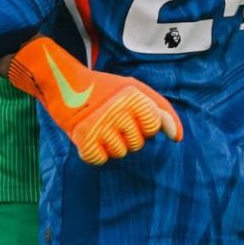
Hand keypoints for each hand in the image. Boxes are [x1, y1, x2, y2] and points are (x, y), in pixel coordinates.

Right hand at [7, 36, 181, 165]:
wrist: (65, 84)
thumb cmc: (105, 89)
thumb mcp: (134, 89)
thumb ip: (161, 110)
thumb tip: (177, 138)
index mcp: (134, 97)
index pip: (153, 127)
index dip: (144, 124)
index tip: (131, 112)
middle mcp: (119, 112)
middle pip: (138, 144)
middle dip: (128, 135)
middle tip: (112, 118)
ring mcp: (101, 127)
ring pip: (120, 154)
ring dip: (112, 144)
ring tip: (101, 125)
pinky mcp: (84, 140)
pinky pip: (101, 160)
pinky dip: (96, 152)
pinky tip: (91, 136)